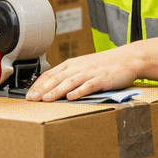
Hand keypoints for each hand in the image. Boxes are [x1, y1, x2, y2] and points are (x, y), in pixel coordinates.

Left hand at [26, 50, 140, 100]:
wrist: (128, 58)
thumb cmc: (106, 65)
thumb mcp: (84, 66)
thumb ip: (70, 75)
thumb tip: (52, 88)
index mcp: (73, 64)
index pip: (51, 73)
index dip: (38, 84)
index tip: (28, 94)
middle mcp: (79, 67)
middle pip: (57, 78)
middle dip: (43, 89)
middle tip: (31, 99)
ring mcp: (91, 72)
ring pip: (70, 81)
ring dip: (57, 90)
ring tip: (46, 99)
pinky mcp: (102, 79)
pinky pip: (89, 85)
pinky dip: (79, 91)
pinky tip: (71, 97)